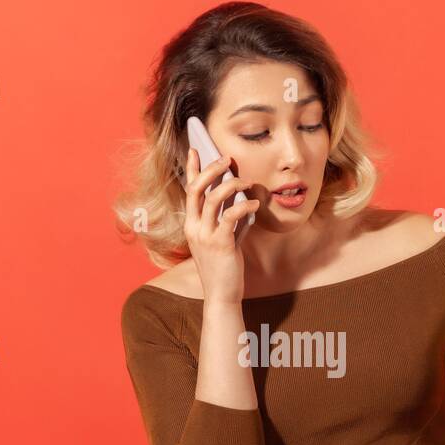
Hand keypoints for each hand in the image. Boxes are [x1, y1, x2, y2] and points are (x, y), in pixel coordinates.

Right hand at [182, 147, 260, 305]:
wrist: (222, 295)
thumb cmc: (224, 267)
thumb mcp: (223, 239)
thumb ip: (228, 219)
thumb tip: (242, 199)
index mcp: (191, 225)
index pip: (189, 191)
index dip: (191, 169)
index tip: (194, 149)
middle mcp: (194, 228)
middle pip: (196, 189)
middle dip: (211, 169)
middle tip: (226, 159)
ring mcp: (205, 236)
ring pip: (214, 199)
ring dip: (232, 185)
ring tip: (247, 181)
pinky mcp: (221, 244)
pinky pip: (231, 216)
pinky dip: (245, 206)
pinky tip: (256, 203)